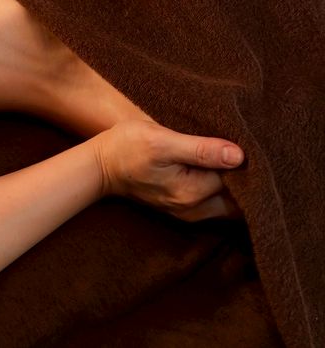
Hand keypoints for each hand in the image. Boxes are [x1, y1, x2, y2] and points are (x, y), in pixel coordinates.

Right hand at [94, 120, 243, 220]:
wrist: (100, 166)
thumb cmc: (127, 148)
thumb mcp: (161, 141)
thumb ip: (200, 149)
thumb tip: (239, 156)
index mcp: (193, 193)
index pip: (240, 180)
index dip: (250, 162)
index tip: (251, 141)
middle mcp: (195, 209)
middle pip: (241, 200)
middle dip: (250, 180)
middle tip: (252, 149)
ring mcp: (190, 212)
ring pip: (231, 204)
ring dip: (238, 184)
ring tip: (239, 156)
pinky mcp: (184, 207)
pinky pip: (217, 203)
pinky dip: (225, 189)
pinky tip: (223, 167)